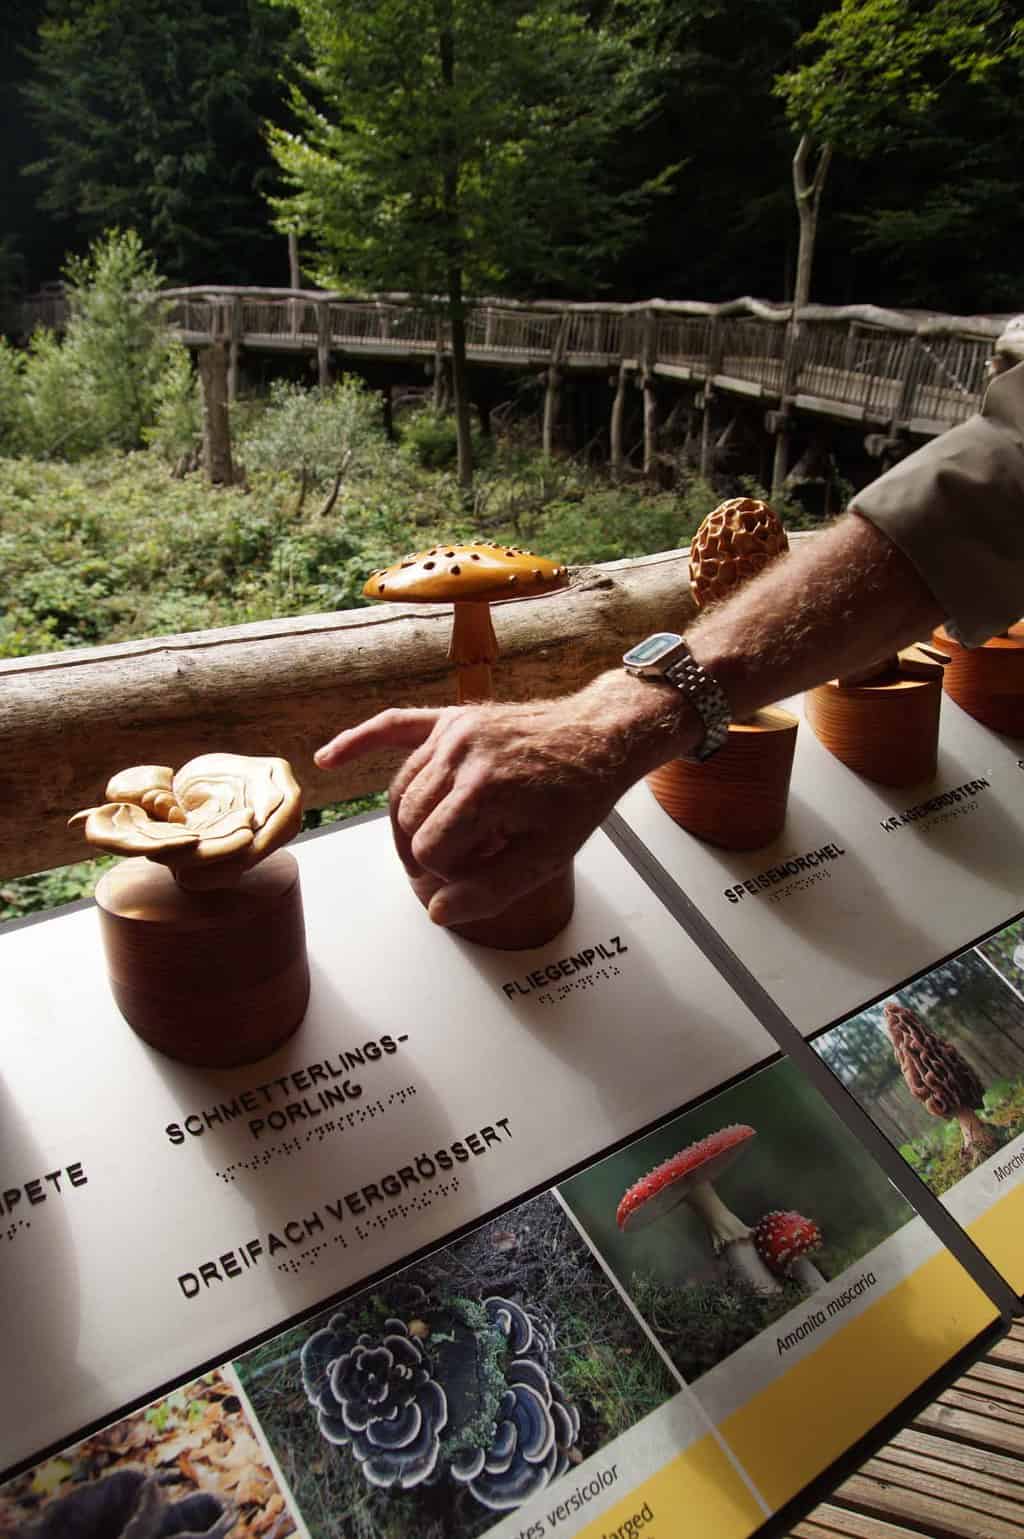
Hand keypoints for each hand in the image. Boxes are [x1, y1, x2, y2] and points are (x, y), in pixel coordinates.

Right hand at [315, 674, 696, 925]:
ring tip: (450, 839)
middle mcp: (460, 755)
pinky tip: (327, 758)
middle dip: (429, 853)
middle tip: (465, 864)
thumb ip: (491, 891)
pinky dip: (358, 741)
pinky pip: (395, 727)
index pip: (429, 854)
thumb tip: (437, 910)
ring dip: (412, 823)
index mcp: (483, 791)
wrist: (600, 737)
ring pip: (400, 792)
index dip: (451, 876)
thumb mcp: (547, 858)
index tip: (482, 872)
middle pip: (407, 823)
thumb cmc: (578, 796)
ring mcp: (453, 732)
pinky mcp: (452, 718)